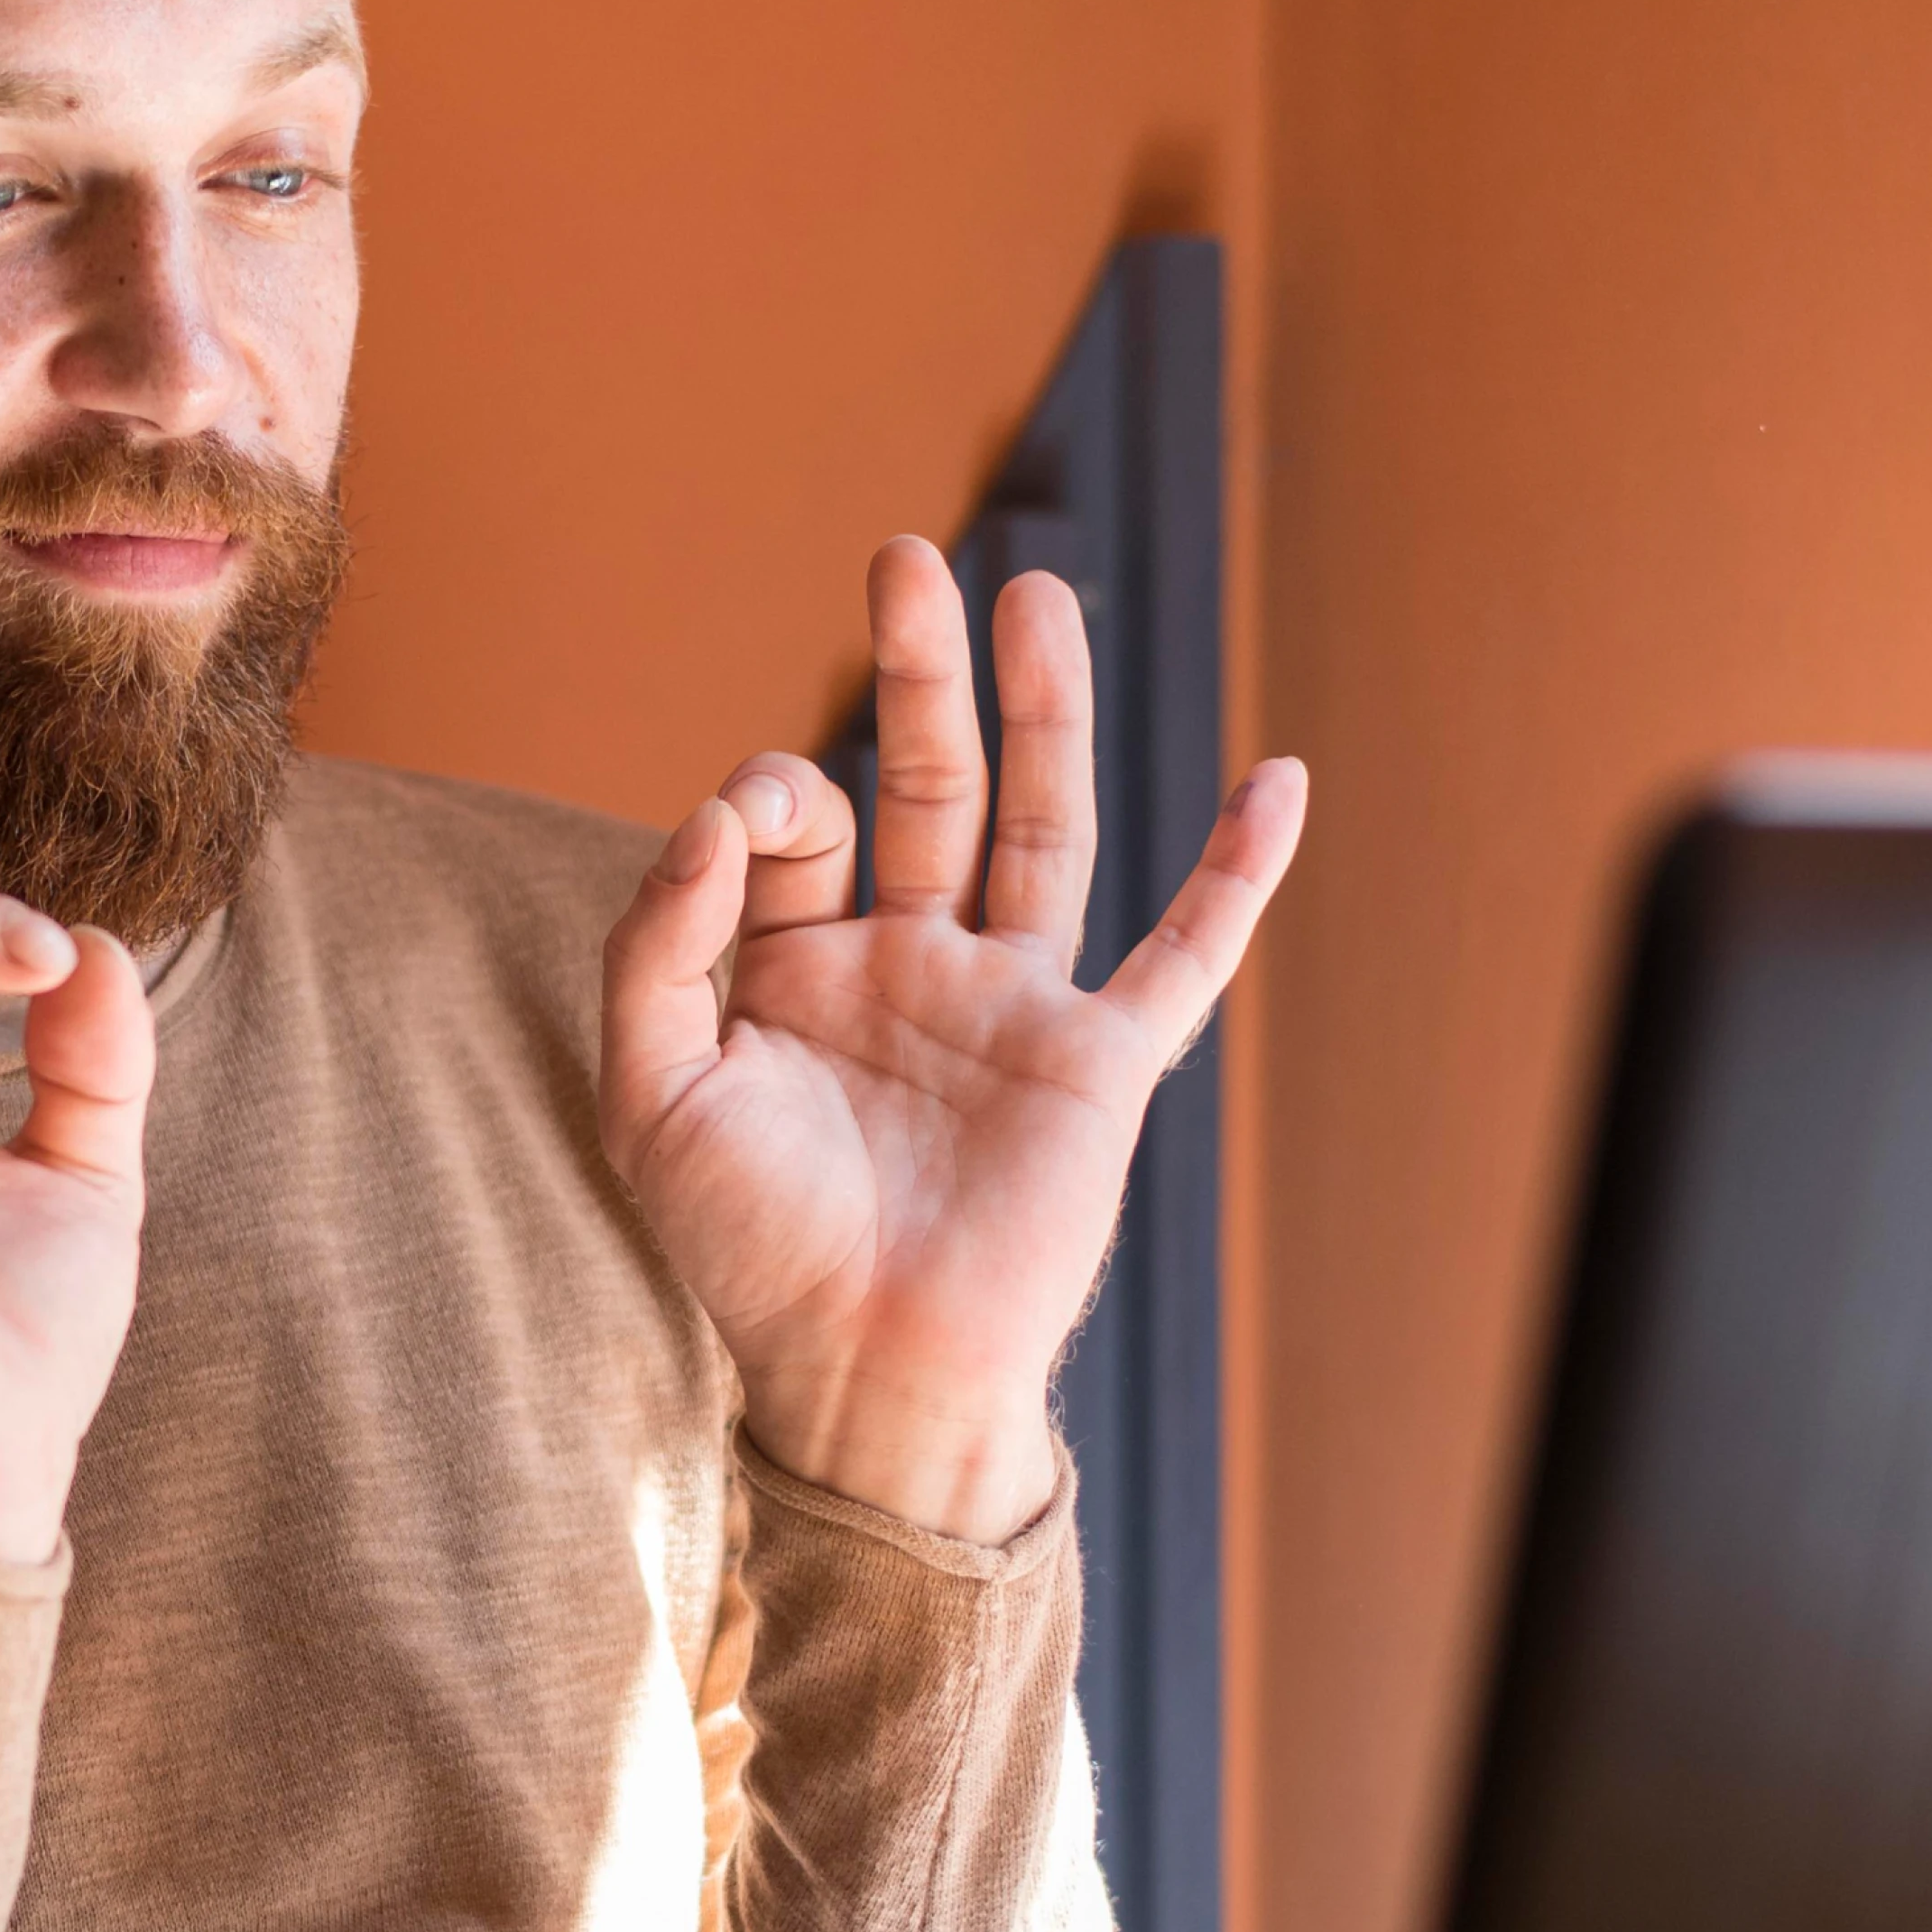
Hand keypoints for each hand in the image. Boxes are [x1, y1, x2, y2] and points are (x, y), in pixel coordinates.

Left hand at [600, 536, 1308, 1542]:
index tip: (747, 832)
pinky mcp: (1098, 1062)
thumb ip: (660, 942)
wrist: (863, 1373)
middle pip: (924, 787)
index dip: (765, 801)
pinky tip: (1278, 780)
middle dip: (919, 674)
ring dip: (1044, 713)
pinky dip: (1237, 871)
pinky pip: (1185, 953)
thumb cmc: (750, 1251)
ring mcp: (1012, 1007)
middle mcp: (909, 970)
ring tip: (1034, 594)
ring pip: (1040, 827)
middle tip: (905, 558)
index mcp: (797, 972)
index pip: (790, 830)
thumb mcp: (652, 1090)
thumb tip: (719, 808)